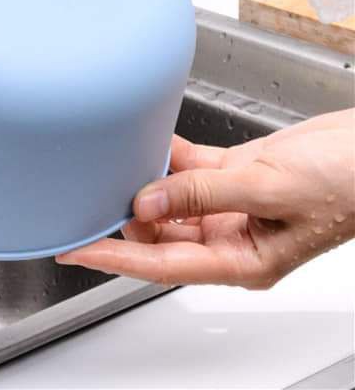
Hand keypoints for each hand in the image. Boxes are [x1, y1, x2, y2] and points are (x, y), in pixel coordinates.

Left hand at [56, 109, 354, 288]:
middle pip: (161, 230)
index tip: (75, 249)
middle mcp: (231, 235)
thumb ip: (202, 194)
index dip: (114, 258)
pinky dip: (169, 154)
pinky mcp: (235, 173)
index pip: (162, 264)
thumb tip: (146, 200)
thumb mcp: (268, 188)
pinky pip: (189, 167)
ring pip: (171, 196)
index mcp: (242, 259)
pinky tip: (151, 139)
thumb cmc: (346, 180)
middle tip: (92, 189)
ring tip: (115, 161)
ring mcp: (231, 203)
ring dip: (146, 179)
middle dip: (126, 212)